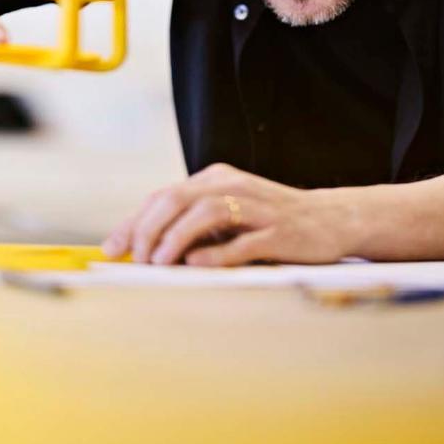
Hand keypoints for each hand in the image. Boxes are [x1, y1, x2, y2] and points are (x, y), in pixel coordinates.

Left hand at [100, 163, 357, 266]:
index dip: (133, 223)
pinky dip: (216, 253)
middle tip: (136, 259)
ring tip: (158, 262)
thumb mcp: (226, 214)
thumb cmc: (269, 221)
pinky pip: (242, 241)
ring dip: (175, 238)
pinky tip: (196, 264)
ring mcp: (256, 208)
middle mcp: (232, 186)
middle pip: (176, 199)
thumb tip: (143, 246)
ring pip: (204, 214)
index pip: (162, 196)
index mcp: (214, 179)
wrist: (330, 219)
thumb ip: (190, 224)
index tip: (112, 249)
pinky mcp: (279, 232)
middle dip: (148, 230)